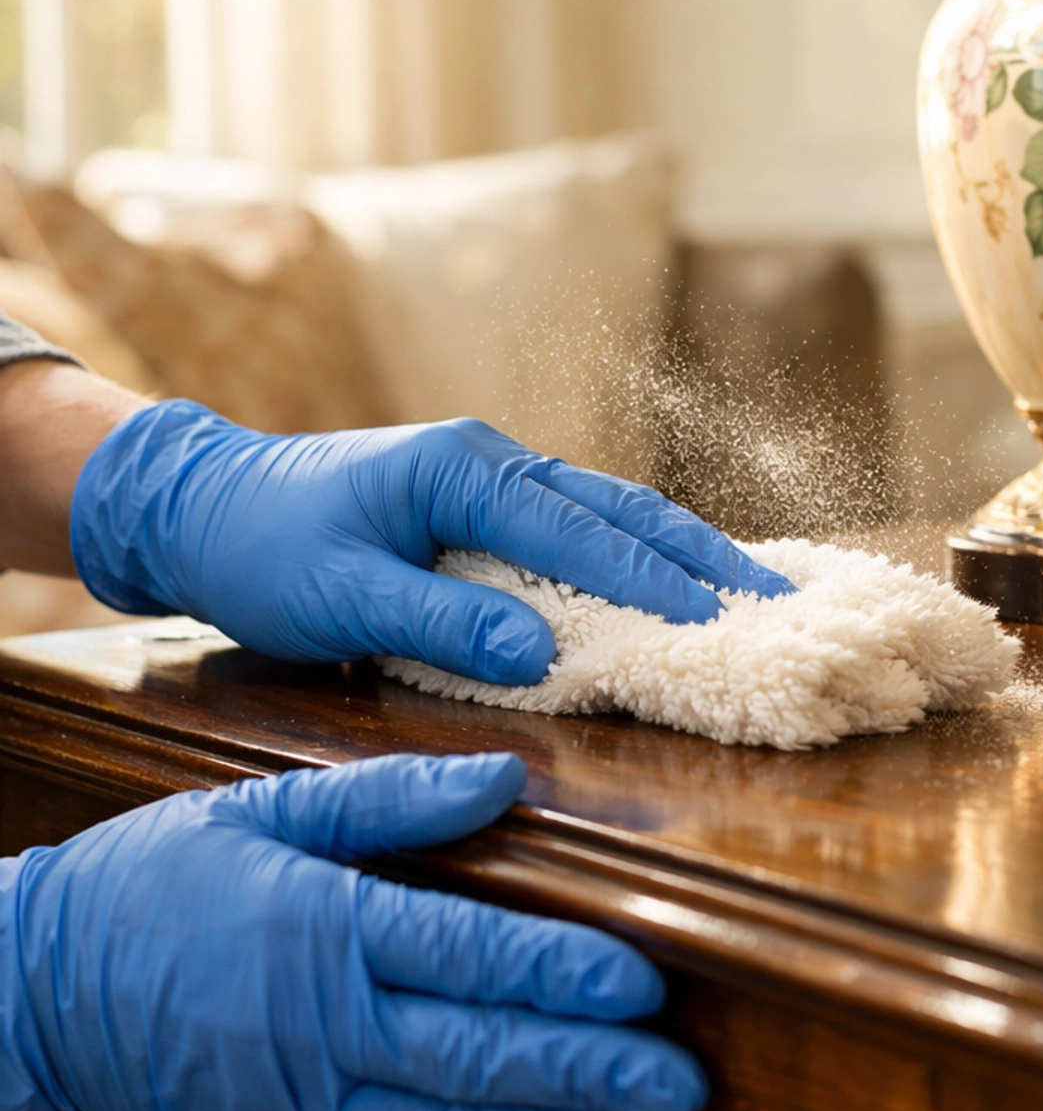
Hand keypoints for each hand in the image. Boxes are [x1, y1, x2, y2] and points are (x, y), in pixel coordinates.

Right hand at [0, 751, 705, 1110]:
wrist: (31, 987)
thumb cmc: (154, 878)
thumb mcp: (262, 809)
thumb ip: (390, 798)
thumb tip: (505, 776)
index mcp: (324, 930)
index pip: (470, 955)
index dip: (563, 974)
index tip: (646, 984)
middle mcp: (322, 1031)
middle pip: (480, 1059)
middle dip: (590, 1074)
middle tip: (683, 1082)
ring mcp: (302, 1109)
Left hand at [70, 400, 790, 682]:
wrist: (200, 505)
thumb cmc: (262, 548)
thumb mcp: (339, 595)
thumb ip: (440, 622)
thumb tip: (542, 650)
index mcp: (463, 468)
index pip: (577, 530)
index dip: (650, 579)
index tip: (717, 620)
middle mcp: (490, 460)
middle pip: (617, 505)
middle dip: (697, 552)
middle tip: (773, 597)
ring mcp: (489, 478)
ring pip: (605, 511)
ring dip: (675, 549)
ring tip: (747, 587)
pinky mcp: (480, 507)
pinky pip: (575, 527)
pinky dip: (629, 553)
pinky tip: (665, 581)